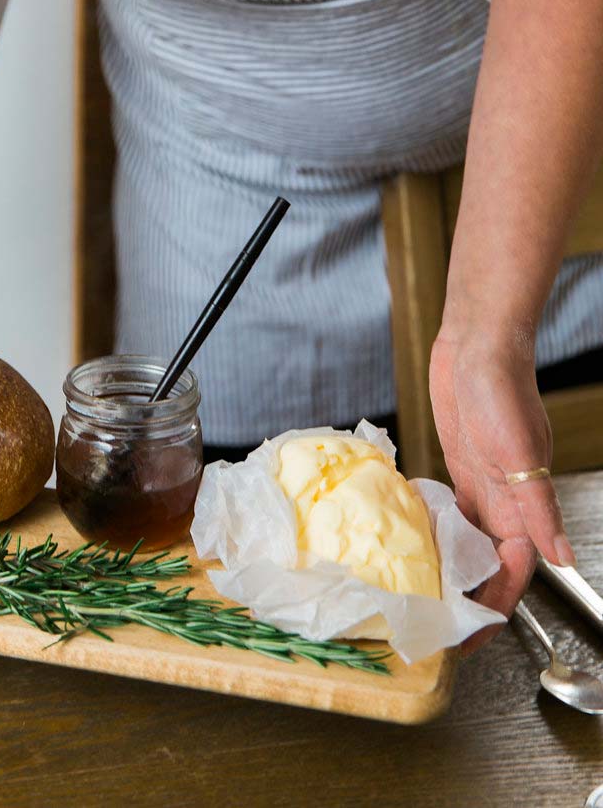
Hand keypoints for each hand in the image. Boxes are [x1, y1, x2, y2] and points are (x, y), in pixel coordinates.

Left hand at [429, 329, 574, 656]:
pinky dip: (437, 527)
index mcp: (523, 501)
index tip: (473, 636)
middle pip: (490, 561)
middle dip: (472, 595)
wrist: (478, 343)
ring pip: (470, 538)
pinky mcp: (458, 462)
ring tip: (426, 593)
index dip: (496, 604)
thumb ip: (537, 507)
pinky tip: (416, 538)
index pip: (513, 569)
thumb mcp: (518, 453)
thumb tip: (561, 557)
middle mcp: (504, 497)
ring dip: (453, 565)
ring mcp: (480, 480)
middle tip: (441, 624)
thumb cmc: (502, 389)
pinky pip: (450, 508)